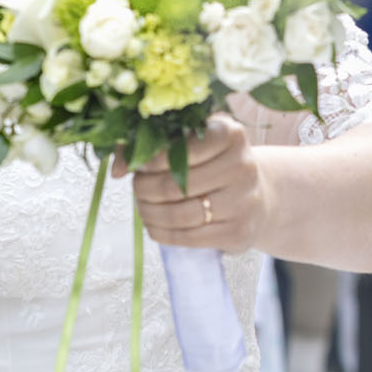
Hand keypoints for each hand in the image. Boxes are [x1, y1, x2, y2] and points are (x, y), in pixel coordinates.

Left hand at [117, 114, 268, 252]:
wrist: (255, 194)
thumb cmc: (212, 162)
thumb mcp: (190, 141)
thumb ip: (150, 145)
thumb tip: (117, 168)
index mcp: (230, 133)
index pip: (181, 148)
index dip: (152, 160)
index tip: (139, 166)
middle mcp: (243, 166)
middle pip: (176, 184)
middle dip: (145, 189)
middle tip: (136, 189)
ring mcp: (244, 201)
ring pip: (181, 214)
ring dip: (151, 213)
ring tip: (143, 207)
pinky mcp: (239, 232)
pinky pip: (190, 238)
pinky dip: (164, 233)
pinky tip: (155, 225)